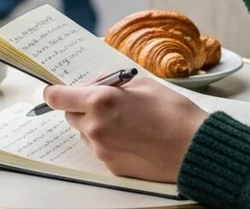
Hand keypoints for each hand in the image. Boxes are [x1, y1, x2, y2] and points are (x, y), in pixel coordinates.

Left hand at [42, 77, 208, 183]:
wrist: (195, 148)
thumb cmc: (173, 112)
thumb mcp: (142, 83)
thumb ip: (112, 83)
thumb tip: (95, 85)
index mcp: (100, 101)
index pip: (58, 97)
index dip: (55, 92)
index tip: (56, 90)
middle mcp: (95, 127)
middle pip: (70, 115)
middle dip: (82, 107)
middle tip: (106, 102)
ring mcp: (102, 150)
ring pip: (84, 133)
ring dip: (95, 125)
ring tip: (125, 121)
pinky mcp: (111, 166)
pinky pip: (100, 149)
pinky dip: (108, 141)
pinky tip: (132, 137)